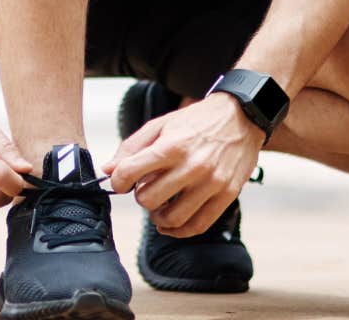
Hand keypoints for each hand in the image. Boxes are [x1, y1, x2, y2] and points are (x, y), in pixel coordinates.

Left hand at [103, 93, 262, 237]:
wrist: (241, 117)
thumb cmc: (196, 121)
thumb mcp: (161, 125)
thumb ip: (132, 147)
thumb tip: (107, 170)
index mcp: (172, 145)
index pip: (130, 172)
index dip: (117, 180)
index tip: (120, 181)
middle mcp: (193, 166)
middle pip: (149, 199)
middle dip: (140, 197)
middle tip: (144, 189)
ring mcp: (212, 183)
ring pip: (173, 217)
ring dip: (157, 217)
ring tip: (157, 207)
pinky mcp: (227, 195)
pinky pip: (198, 225)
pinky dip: (179, 231)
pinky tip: (169, 224)